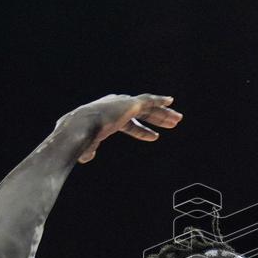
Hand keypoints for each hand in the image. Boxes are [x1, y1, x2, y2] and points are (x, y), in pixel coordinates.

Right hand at [57, 93, 182, 162]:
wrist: (80, 126)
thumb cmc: (78, 137)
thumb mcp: (84, 145)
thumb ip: (87, 149)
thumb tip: (85, 157)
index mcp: (107, 117)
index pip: (128, 124)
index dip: (142, 131)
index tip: (155, 137)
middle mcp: (116, 108)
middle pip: (142, 114)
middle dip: (156, 119)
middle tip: (172, 124)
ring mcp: (123, 104)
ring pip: (148, 108)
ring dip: (163, 113)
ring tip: (178, 119)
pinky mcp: (130, 103)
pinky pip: (148, 100)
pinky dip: (159, 100)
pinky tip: (170, 101)